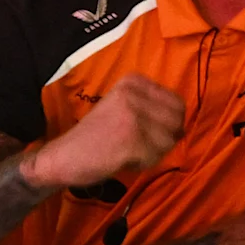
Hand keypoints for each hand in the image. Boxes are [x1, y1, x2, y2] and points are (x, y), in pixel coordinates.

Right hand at [26, 75, 184, 192]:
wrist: (61, 157)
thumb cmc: (95, 135)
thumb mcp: (123, 107)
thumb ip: (151, 107)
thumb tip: (183, 123)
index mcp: (133, 81)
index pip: (177, 103)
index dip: (168, 123)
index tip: (144, 130)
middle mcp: (134, 93)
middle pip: (177, 121)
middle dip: (164, 139)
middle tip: (137, 145)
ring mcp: (133, 116)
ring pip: (169, 141)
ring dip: (153, 152)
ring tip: (127, 151)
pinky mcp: (132, 140)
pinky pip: (156, 157)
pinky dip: (143, 163)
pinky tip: (122, 159)